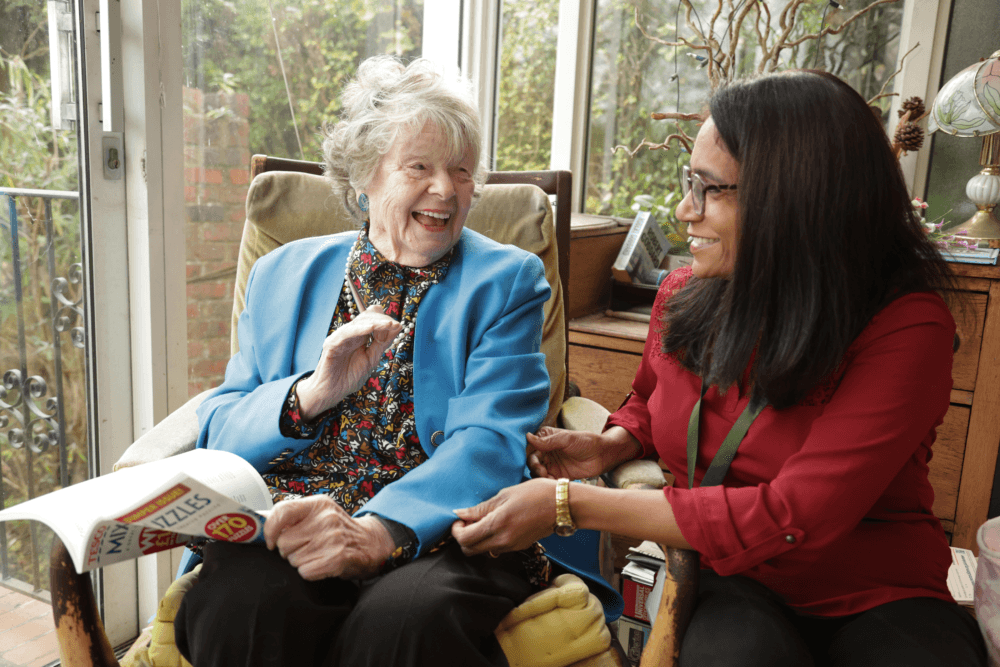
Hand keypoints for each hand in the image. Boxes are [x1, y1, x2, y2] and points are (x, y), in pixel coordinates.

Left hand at [264, 495, 394, 580]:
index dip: (270, 530)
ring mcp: (333, 538)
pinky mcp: (337, 558)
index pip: (282, 511)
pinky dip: (309, 572)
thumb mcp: (317, 513)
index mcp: (318, 504)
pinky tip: (320, 564)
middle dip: (289, 550)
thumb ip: (290, 514)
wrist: (368, 542)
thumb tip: (256, 519)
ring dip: (300, 562)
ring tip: (315, 554)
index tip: (270, 541)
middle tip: (304, 547)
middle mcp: (326, 519)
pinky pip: (305, 572)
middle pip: (283, 543)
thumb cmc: (336, 529)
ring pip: (293, 560)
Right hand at [296, 304, 401, 419]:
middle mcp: (349, 334)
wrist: (332, 392)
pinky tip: (370, 328)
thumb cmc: (349, 377)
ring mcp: (340, 338)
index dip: (385, 321)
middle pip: (366, 318)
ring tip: (388, 324)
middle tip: (394, 325)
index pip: (373, 320)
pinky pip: (345, 333)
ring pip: (357, 323)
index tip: (398, 326)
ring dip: (375, 322)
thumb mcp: (372, 358)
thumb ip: (382, 342)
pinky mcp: (331, 344)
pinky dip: (359, 329)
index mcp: (359, 337)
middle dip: (382, 320)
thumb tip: (397, 326)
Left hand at [451, 479, 555, 555]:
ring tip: (482, 521)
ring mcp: (511, 547)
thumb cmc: (536, 494)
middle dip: (463, 537)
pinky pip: (496, 549)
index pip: (464, 538)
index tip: (459, 519)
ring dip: (476, 539)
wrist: (562, 506)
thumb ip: (481, 508)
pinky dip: (489, 540)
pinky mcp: (518, 547)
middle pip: (469, 550)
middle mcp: (502, 541)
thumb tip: (460, 513)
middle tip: (467, 521)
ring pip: (482, 551)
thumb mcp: (505, 494)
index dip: (456, 530)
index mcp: (497, 525)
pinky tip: (496, 525)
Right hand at [527, 427, 623, 479]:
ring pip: (537, 471)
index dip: (528, 454)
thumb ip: (548, 441)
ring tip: (547, 477)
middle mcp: (546, 451)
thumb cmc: (586, 442)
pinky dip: (546, 483)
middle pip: (532, 461)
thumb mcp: (567, 439)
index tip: (534, 460)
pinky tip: (552, 483)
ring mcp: (551, 464)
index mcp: (546, 438)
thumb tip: (528, 437)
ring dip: (539, 475)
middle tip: (541, 471)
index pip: (531, 446)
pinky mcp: (557, 475)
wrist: (602, 456)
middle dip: (534, 467)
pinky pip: (546, 480)